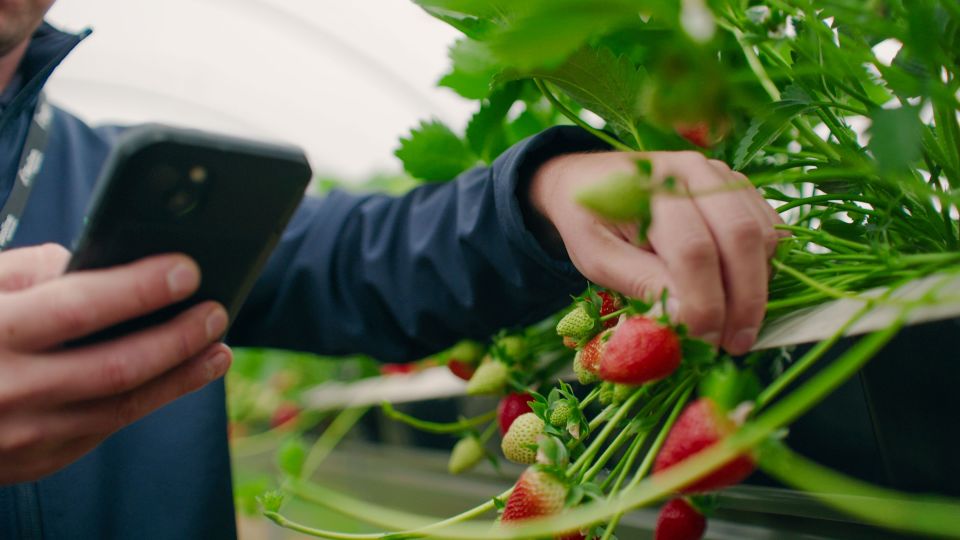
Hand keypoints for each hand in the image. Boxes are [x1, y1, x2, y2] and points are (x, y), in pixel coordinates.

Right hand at [0, 244, 231, 483]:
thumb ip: (26, 274)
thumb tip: (86, 264)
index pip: (80, 306)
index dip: (140, 287)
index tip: (186, 269)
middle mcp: (9, 390)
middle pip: (118, 364)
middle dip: (179, 336)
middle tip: (216, 312)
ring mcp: (22, 435)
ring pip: (121, 407)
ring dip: (179, 377)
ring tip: (216, 350)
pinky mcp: (32, 462)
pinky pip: (100, 430)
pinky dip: (142, 403)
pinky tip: (171, 381)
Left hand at [529, 151, 782, 353]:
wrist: (591, 180)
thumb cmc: (590, 222)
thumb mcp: (597, 258)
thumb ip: (641, 284)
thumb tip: (688, 320)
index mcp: (649, 187)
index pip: (693, 250)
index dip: (705, 303)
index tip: (704, 341)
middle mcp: (692, 172)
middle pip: (740, 237)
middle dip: (744, 300)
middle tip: (735, 344)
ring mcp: (721, 176)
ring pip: (763, 234)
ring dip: (757, 287)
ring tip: (735, 326)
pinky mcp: (738, 187)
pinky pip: (770, 229)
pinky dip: (764, 267)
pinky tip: (740, 294)